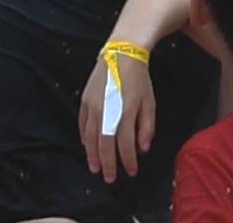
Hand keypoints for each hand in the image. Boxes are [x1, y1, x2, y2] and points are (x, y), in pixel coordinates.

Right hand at [79, 42, 159, 183]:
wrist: (122, 54)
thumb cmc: (139, 79)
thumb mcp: (150, 102)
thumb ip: (146, 127)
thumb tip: (142, 149)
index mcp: (126, 112)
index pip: (125, 145)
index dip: (128, 161)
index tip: (131, 172)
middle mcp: (107, 111)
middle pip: (105, 145)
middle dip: (108, 164)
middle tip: (109, 179)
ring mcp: (93, 106)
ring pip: (90, 138)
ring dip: (93, 155)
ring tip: (95, 168)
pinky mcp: (85, 101)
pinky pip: (82, 124)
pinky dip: (85, 138)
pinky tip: (88, 147)